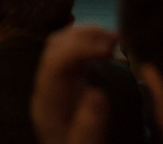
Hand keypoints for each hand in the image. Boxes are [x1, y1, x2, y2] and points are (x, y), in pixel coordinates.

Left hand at [31, 25, 120, 143]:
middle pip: (55, 48)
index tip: (108, 50)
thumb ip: (89, 126)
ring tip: (114, 38)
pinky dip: (88, 44)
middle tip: (116, 39)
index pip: (54, 63)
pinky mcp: (65, 82)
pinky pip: (70, 53)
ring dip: (86, 36)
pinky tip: (106, 46)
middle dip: (84, 37)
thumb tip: (98, 94)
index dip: (79, 49)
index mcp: (47, 102)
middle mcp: (46, 86)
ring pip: (61, 45)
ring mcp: (54, 81)